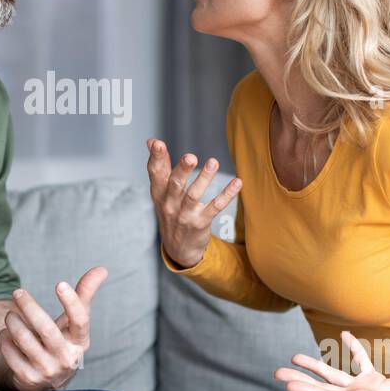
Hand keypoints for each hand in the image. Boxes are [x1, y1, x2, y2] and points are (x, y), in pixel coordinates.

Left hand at [0, 266, 107, 390]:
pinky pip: (10, 354)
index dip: (71, 302)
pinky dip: (5, 340)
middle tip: (17, 292)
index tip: (60, 284)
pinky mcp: (28, 379)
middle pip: (46, 329)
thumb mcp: (73, 321)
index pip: (80, 321)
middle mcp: (66, 358)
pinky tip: (6, 334)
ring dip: (13, 323)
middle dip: (29, 307)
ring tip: (10, 315)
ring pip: (25, 341)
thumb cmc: (62, 340)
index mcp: (80, 341)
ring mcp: (47, 370)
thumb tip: (102, 269)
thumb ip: (85, 294)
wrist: (46, 378)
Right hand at [145, 138, 240, 268]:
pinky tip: (237, 183)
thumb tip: (151, 141)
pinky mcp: (201, 222)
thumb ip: (159, 167)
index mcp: (159, 193)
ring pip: (194, 195)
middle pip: (175, 184)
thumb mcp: (161, 193)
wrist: (178, 249)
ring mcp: (185, 214)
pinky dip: (227, 195)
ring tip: (213, 162)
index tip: (157, 143)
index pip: (156, 173)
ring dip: (205, 178)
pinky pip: (215, 207)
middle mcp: (170, 204)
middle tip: (190, 157)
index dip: (156, 158)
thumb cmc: (171, 213)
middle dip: (182, 170)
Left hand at [274, 330, 389, 390]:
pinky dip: (352, 349)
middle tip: (276, 373)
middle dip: (300, 381)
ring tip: (294, 356)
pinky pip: (359, 363)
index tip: (289, 386)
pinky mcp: (374, 383)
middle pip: (323, 388)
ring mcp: (365, 389)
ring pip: (335, 376)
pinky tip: (344, 335)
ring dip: (315, 367)